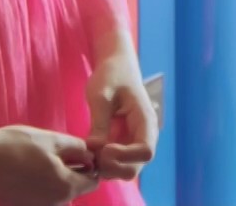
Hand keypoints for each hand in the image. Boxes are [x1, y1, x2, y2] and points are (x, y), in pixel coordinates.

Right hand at [0, 114, 98, 205]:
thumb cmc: (18, 145)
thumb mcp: (53, 139)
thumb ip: (78, 148)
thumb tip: (90, 156)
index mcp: (66, 188)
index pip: (92, 182)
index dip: (90, 165)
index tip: (79, 152)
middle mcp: (54, 204)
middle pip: (74, 189)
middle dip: (72, 171)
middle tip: (55, 152)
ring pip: (57, 193)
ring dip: (55, 178)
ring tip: (38, 159)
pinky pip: (40, 197)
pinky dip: (38, 185)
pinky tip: (25, 169)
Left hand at [83, 51, 157, 180]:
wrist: (115, 67)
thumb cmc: (111, 75)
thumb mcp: (101, 94)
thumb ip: (99, 122)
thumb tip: (94, 148)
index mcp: (145, 120)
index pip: (146, 151)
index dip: (125, 157)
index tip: (104, 149)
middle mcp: (144, 135)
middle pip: (136, 167)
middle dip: (114, 167)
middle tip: (92, 157)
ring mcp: (134, 142)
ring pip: (126, 169)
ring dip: (107, 168)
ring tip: (89, 154)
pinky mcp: (123, 144)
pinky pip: (117, 163)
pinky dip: (104, 164)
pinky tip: (90, 153)